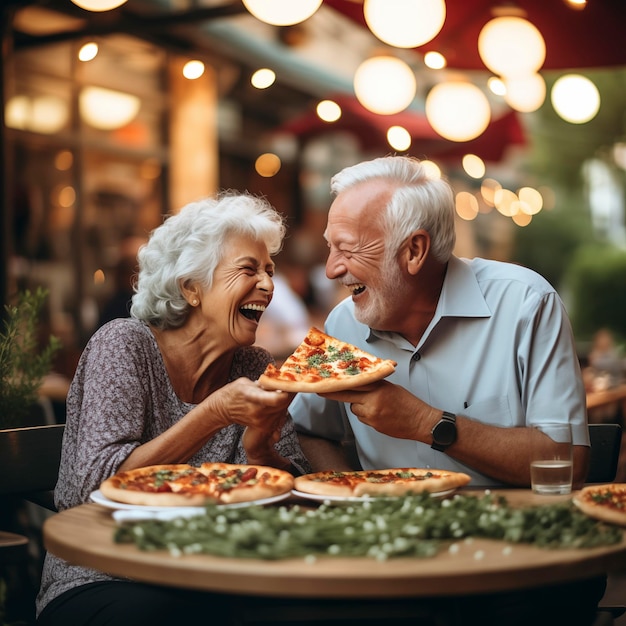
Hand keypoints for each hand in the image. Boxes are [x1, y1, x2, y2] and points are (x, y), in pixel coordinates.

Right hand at [206, 377, 292, 430]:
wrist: (223, 409)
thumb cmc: (234, 393)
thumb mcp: (246, 383)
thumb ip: (263, 384)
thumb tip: (279, 381)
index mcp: (252, 397)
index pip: (276, 399)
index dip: (287, 393)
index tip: (290, 385)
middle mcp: (258, 412)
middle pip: (283, 404)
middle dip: (289, 393)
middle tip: (290, 384)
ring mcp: (260, 421)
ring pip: (283, 410)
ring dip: (285, 401)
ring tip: (281, 392)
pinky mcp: (263, 426)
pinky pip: (278, 416)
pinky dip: (280, 408)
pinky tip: (276, 401)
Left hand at [320, 380, 437, 441]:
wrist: (421, 421)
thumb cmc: (408, 403)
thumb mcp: (391, 388)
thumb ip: (375, 386)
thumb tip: (358, 384)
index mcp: (379, 385)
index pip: (354, 381)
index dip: (339, 381)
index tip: (325, 380)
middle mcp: (374, 397)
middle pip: (347, 395)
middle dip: (333, 394)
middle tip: (319, 391)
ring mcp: (373, 412)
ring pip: (354, 408)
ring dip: (358, 407)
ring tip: (375, 407)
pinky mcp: (373, 423)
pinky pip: (362, 418)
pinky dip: (366, 416)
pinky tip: (380, 416)